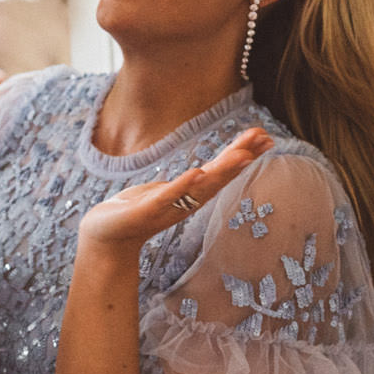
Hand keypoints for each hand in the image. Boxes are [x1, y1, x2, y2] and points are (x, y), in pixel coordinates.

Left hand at [76, 128, 273, 254]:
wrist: (107, 235)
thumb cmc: (138, 210)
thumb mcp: (170, 191)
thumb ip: (189, 184)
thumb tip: (205, 172)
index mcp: (192, 193)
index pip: (222, 171)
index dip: (244, 154)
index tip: (266, 137)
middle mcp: (186, 201)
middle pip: (219, 177)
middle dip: (242, 157)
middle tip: (265, 139)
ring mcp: (169, 206)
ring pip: (200, 186)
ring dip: (222, 170)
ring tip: (242, 154)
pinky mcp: (147, 210)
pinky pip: (169, 196)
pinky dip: (183, 185)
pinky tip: (197, 172)